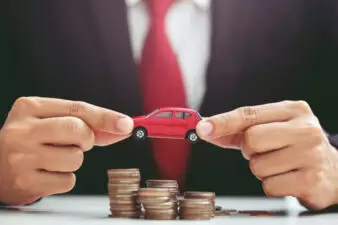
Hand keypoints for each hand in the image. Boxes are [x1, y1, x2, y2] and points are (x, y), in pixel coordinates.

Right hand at [0, 97, 133, 204]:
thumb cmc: (30, 140)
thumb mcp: (52, 122)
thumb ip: (87, 123)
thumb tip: (122, 128)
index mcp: (30, 107)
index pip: (78, 109)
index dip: (106, 117)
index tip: (126, 124)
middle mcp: (23, 130)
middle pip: (79, 131)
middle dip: (86, 139)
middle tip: (75, 142)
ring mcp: (22, 156)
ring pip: (76, 158)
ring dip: (74, 160)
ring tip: (55, 158)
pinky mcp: (26, 181)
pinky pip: (68, 180)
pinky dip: (65, 178)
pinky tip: (48, 172)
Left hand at [196, 100, 337, 209]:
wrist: (332, 169)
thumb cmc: (293, 145)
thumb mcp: (271, 129)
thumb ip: (237, 130)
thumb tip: (205, 130)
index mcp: (293, 110)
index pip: (249, 114)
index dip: (223, 122)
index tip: (202, 128)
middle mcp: (306, 129)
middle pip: (251, 140)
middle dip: (249, 151)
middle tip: (265, 151)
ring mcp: (311, 155)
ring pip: (257, 166)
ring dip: (261, 170)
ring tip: (279, 165)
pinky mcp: (310, 181)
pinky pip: (269, 186)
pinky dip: (271, 185)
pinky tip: (287, 178)